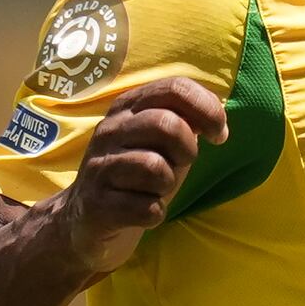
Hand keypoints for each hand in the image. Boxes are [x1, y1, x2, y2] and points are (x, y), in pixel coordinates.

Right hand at [59, 72, 221, 274]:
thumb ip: (186, 120)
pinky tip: (142, 212)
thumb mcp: (162, 141)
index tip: (219, 133)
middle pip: (166, 124)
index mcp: (128, 107)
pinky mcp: (96, 204)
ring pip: (155, 167)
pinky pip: (147, 208)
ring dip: (167, 185)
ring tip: (154, 190)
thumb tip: (216, 115)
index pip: (174, 87)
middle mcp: (110, 130)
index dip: (207, 108)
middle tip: (181, 164)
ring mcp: (99, 166)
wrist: (85, 218)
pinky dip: (155, 214)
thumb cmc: (135, 174)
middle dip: (187, 149)